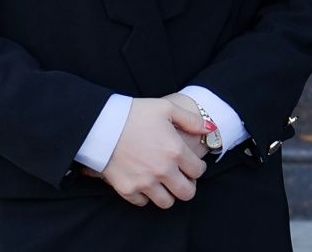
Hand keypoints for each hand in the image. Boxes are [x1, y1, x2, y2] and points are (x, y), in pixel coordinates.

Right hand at [79, 97, 206, 208]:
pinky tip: (143, 181)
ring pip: (167, 202)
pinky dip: (145, 195)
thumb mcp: (165, 108)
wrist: (101, 122)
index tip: (191, 164)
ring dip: (167, 193)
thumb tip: (210, 129)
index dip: (197, 167)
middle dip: (187, 185)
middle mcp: (163, 170)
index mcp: (175, 151)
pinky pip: (143, 202)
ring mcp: (145, 182)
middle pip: (187, 193)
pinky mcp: (128, 190)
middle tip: (180, 176)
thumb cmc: (134, 112)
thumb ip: (190, 119)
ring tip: (162, 181)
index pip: (198, 171)